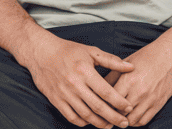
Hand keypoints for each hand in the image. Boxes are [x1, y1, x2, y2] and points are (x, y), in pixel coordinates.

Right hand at [18, 34, 136, 127]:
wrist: (40, 52)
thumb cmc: (67, 51)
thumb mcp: (90, 51)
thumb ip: (111, 61)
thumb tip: (130, 67)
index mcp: (85, 71)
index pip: (106, 92)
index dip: (120, 103)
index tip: (129, 108)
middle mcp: (75, 84)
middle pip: (98, 107)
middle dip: (114, 118)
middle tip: (124, 123)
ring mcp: (64, 94)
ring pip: (86, 115)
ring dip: (100, 123)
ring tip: (110, 125)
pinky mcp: (56, 100)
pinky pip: (72, 117)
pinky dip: (83, 122)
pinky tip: (91, 121)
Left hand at [101, 37, 171, 125]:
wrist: (171, 55)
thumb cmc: (147, 56)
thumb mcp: (126, 62)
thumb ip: (112, 75)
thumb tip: (99, 88)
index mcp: (128, 80)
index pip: (109, 100)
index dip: (103, 104)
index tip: (99, 105)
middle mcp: (138, 92)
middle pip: (119, 112)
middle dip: (111, 114)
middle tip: (106, 114)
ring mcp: (149, 100)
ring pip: (131, 120)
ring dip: (123, 121)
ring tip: (118, 117)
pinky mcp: (158, 104)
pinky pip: (144, 121)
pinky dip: (136, 122)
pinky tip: (131, 118)